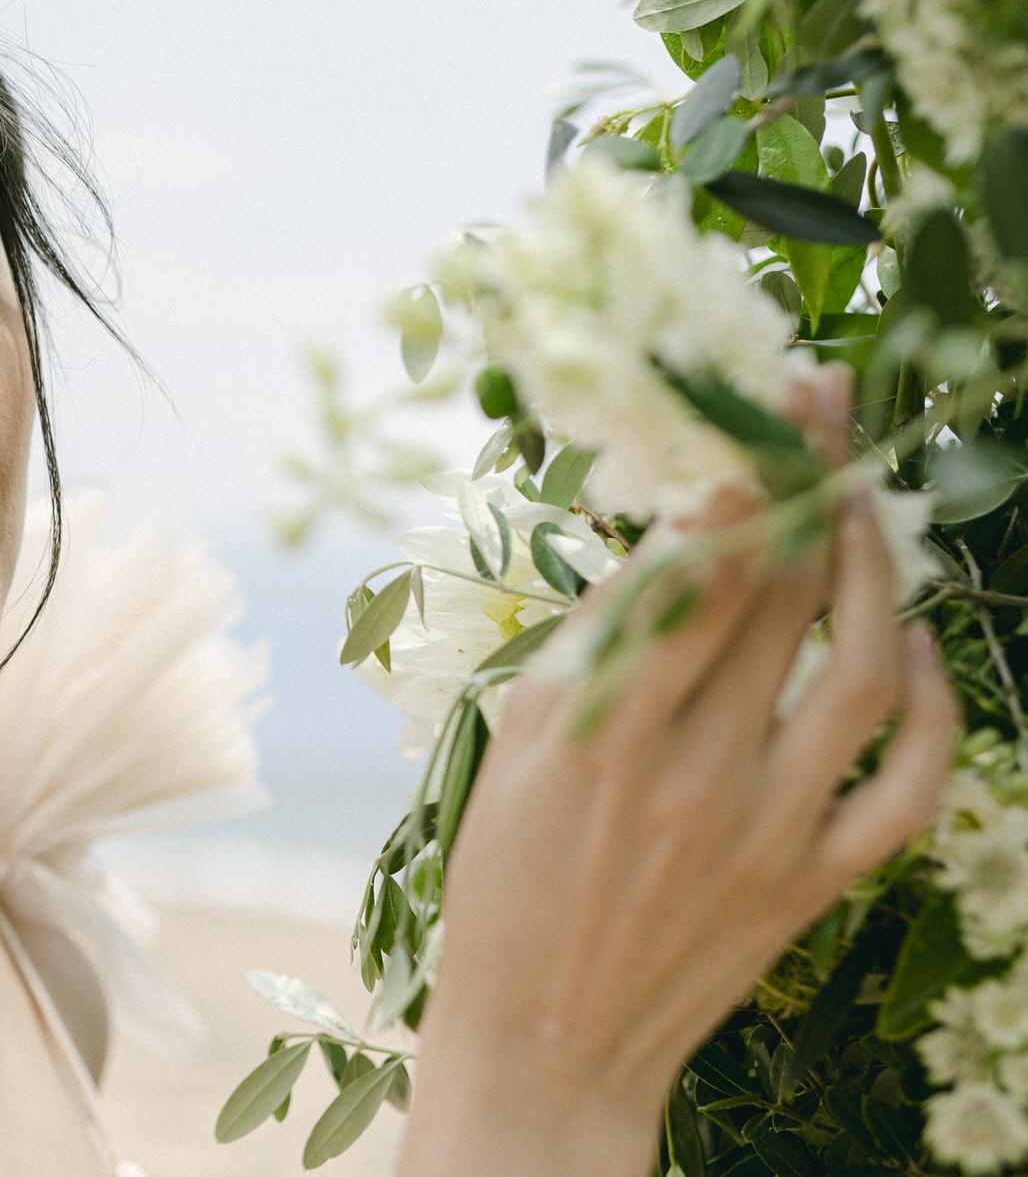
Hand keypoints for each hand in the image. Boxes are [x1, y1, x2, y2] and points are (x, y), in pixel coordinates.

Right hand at [395, 363, 961, 1176]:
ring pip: (862, 669)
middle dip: (811, 482)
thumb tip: (670, 537)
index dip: (741, 472)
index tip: (765, 399)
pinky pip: (910, 785)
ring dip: (879, 573)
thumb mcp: (516, 744)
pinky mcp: (815, 882)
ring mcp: (766, 827)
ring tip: (869, 511)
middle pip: (782, 594)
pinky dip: (934, 708)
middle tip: (825, 408)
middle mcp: (691, 769)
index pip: (694, 568)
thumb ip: (594, 644)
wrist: (547, 1041)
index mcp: (598, 727)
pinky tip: (916, 651)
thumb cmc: (507, 882)